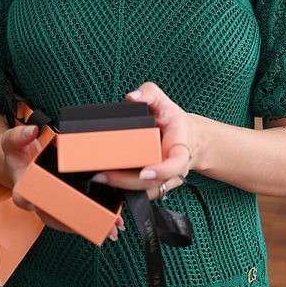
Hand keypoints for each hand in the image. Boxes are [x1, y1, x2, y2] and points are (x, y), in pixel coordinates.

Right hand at [1, 125, 124, 239]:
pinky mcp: (63, 206)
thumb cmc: (18, 155)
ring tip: (111, 228)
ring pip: (69, 221)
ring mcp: (51, 207)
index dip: (35, 202)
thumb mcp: (12, 142)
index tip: (45, 203)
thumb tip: (31, 132)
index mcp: (22, 189)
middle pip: (54, 217)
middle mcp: (37, 203)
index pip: (24, 199)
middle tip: (96, 223)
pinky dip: (95, 220)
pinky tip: (112, 221)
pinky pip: (77, 216)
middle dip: (75, 222)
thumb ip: (18, 136)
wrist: (22, 163)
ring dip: (91, 225)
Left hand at [91, 82, 194, 200]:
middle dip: (127, 181)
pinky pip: (138, 193)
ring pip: (142, 191)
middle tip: (103, 174)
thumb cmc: (174, 122)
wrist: (186, 138)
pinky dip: (122, 189)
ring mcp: (163, 182)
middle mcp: (173, 171)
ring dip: (120, 186)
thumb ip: (150, 94)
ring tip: (99, 176)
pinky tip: (106, 180)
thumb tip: (132, 97)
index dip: (161, 171)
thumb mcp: (165, 102)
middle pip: (151, 183)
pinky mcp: (153, 187)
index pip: (176, 165)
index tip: (145, 172)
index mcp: (180, 151)